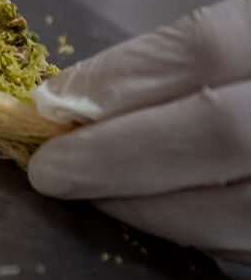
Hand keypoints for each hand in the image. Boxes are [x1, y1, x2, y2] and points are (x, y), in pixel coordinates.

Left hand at [28, 0, 250, 264]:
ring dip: (158, 207)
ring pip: (246, 209)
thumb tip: (83, 94)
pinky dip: (213, 230)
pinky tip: (169, 215)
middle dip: (120, 157)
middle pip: (222, 134)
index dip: (119, 79)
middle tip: (52, 169)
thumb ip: (197, 50)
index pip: (206, 49)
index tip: (50, 103)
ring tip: (98, 195)